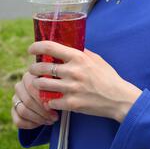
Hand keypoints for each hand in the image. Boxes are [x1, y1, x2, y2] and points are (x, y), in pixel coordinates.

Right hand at [11, 71, 58, 128]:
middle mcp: (19, 86)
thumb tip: (51, 102)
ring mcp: (15, 98)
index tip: (53, 106)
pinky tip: (41, 123)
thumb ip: (53, 89)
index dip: (42, 98)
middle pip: (28, 101)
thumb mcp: (55, 85)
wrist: (50, 97)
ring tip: (50, 120)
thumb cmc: (55, 89)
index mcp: (29, 76)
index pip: (32, 87)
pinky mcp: (13, 110)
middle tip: (55, 117)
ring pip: (23, 111)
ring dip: (38, 118)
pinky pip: (18, 121)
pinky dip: (30, 124)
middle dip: (43, 111)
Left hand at [28, 41, 142, 122]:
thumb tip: (69, 44)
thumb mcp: (96, 59)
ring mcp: (71, 88)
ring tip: (38, 83)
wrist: (118, 98)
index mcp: (78, 57)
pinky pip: (50, 101)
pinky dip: (48, 101)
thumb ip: (81, 52)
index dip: (36, 47)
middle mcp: (73, 71)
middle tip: (33, 69)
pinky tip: (50, 99)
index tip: (31, 49)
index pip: (50, 47)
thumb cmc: (108, 77)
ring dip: (37, 84)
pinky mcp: (72, 104)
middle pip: (42, 67)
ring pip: (42, 85)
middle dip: (33, 68)